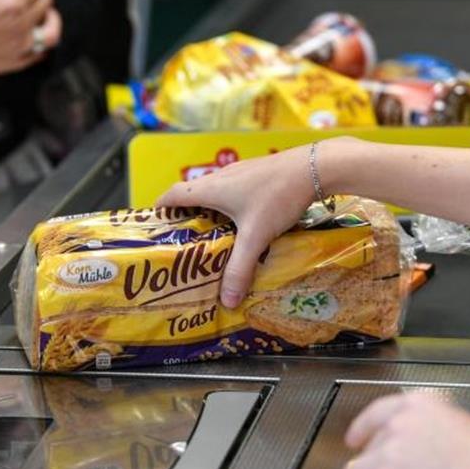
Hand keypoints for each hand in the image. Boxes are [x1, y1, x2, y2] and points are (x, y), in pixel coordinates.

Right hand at [0, 0, 61, 85]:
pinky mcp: (14, 63)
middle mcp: (23, 26)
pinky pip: (38, 55)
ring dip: (51, 19)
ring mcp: (21, 47)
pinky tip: (33, 38)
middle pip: (45, 2)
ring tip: (43, 13)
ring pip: (52, 32)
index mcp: (15, 4)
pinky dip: (41, 45)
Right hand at [155, 143, 322, 307]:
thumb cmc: (278, 197)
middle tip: (182, 235)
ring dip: (206, 207)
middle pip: (191, 192)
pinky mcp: (256, 171)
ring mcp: (239, 171)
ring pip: (213, 190)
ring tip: (210, 230)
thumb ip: (240, 269)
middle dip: (183, 212)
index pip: (173, 194)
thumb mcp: (256, 237)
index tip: (155, 222)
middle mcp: (220, 177)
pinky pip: (231, 187)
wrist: (315, 167)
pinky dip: (227, 202)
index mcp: (210, 189)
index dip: (160, 207)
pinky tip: (242, 218)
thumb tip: (227, 301)